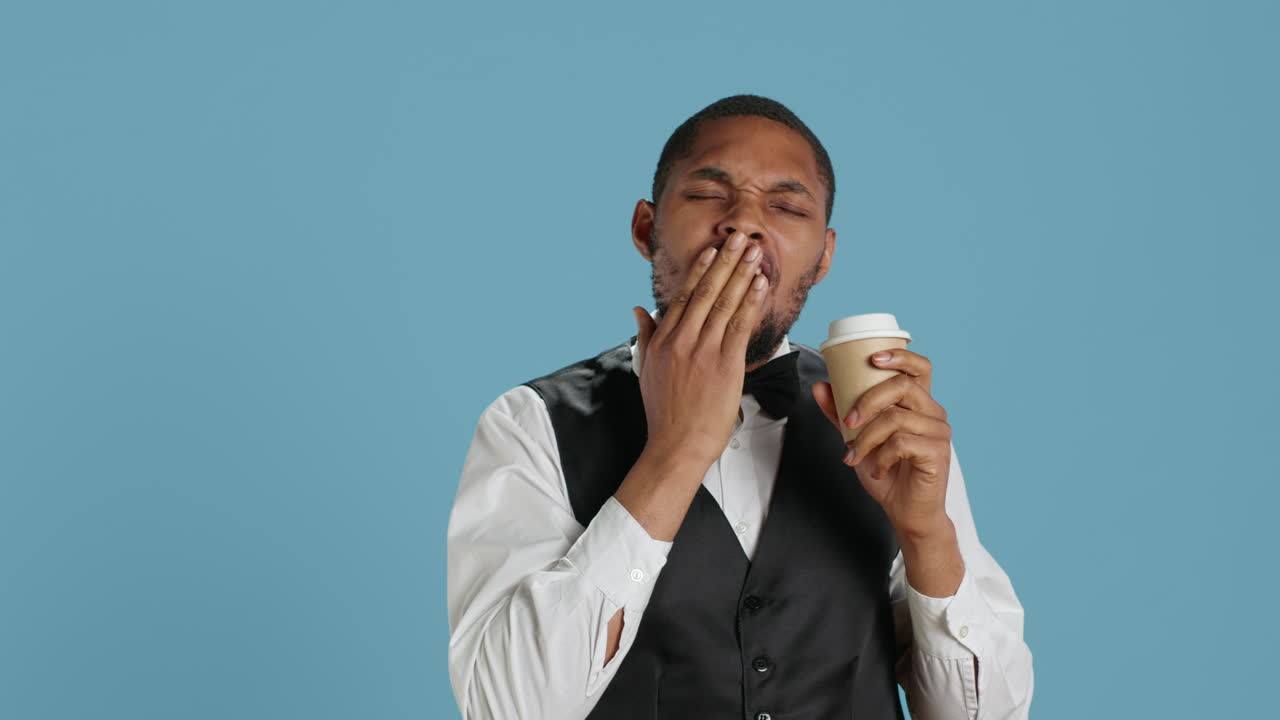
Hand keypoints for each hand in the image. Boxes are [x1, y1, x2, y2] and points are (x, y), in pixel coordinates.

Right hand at [632, 231, 768, 466]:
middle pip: (706, 292)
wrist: (676, 445)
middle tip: (739, 239)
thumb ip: (645, 335)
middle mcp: (682, 341)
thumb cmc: (664, 412)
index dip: (700, 270)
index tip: (711, 250)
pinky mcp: (725, 365)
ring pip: (725, 303)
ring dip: (742, 275)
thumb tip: (638, 309)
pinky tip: (759, 285)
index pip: (684, 296)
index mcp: (663, 340)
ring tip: (754, 253)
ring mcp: (704, 352)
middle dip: (725, 262)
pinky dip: (751, 302)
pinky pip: (740, 326)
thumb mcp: (645, 369)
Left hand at [811, 349, 952, 536]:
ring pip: (896, 418)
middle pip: (903, 386)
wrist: (904, 510)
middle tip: (847, 422)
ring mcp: (938, 432)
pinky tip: (877, 469)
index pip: (919, 367)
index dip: (900, 356)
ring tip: (855, 455)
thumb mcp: (857, 439)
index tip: (873, 358)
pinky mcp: (937, 452)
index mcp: (918, 403)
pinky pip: (902, 443)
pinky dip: (881, 456)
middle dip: (868, 400)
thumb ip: (841, 413)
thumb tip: (821, 386)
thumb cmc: (886, 472)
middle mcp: (932, 413)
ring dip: (867, 438)